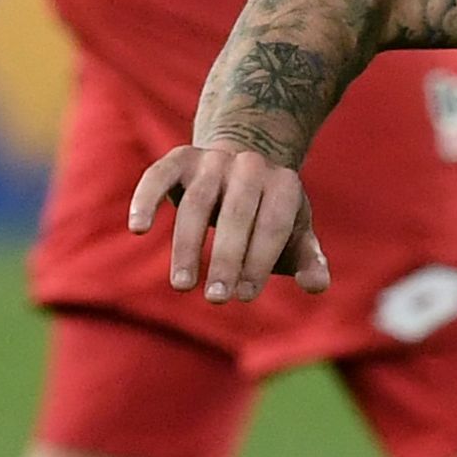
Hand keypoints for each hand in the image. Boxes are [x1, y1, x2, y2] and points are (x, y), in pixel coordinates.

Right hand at [129, 142, 328, 301]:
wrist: (246, 164)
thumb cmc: (272, 215)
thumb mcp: (296, 235)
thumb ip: (309, 260)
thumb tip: (318, 285)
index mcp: (284, 184)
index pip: (272, 226)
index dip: (258, 262)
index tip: (245, 296)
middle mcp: (250, 166)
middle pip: (236, 215)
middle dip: (226, 259)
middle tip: (216, 299)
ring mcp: (214, 160)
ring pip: (197, 203)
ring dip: (187, 246)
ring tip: (183, 286)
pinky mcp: (181, 157)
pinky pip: (158, 176)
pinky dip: (146, 199)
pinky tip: (138, 229)